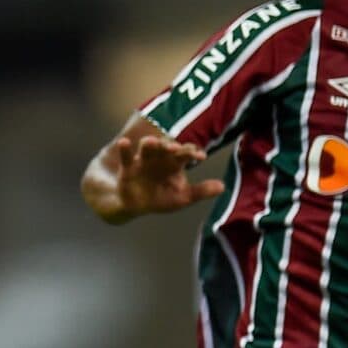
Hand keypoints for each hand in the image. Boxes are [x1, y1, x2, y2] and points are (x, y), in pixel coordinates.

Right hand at [108, 131, 223, 217]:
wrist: (136, 205)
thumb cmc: (161, 197)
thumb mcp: (183, 197)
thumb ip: (201, 191)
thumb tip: (223, 186)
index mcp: (175, 163)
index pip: (186, 153)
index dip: (192, 153)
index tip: (200, 157)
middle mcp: (160, 158)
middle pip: (166, 147)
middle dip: (170, 146)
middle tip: (174, 148)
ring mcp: (144, 160)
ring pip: (147, 148)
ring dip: (148, 144)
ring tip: (150, 142)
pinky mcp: (128, 167)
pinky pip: (126, 156)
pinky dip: (124, 149)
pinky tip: (123, 142)